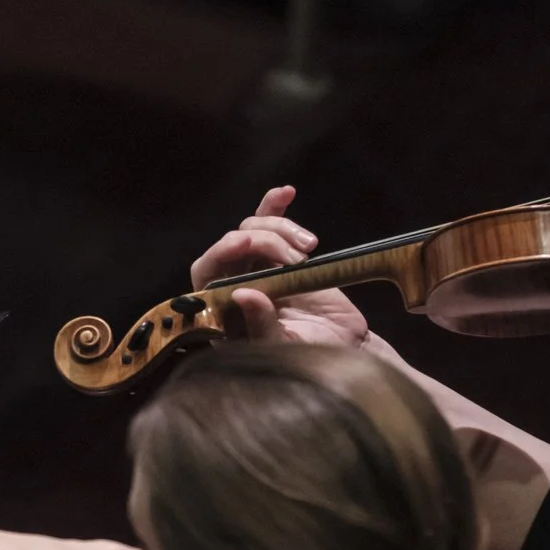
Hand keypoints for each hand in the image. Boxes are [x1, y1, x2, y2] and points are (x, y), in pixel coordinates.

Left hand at [188, 186, 370, 346]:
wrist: (344, 347)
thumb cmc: (307, 357)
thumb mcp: (284, 348)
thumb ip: (261, 326)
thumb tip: (242, 294)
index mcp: (224, 310)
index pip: (206, 272)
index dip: (221, 253)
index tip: (246, 242)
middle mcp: (235, 284)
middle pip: (231, 243)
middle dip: (263, 242)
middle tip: (296, 260)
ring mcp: (258, 266)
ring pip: (252, 228)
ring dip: (280, 228)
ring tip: (308, 248)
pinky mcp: (281, 253)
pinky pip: (270, 222)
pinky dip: (275, 206)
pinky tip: (285, 193)